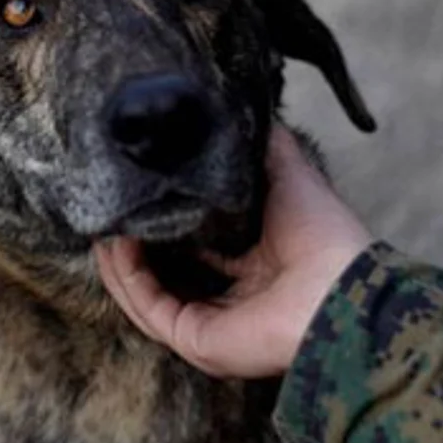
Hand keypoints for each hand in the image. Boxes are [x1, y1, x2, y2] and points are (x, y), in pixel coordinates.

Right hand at [95, 124, 374, 378]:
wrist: (339, 288)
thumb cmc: (324, 237)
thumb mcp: (291, 174)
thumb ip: (266, 144)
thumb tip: (243, 103)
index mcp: (251, 265)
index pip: (193, 245)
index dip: (164, 218)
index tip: (139, 188)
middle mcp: (227, 296)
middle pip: (163, 271)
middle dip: (131, 242)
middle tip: (109, 206)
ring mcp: (208, 321)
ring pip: (146, 292)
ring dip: (119, 259)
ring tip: (102, 221)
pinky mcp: (194, 338)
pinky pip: (148, 308)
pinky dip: (127, 277)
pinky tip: (115, 243)